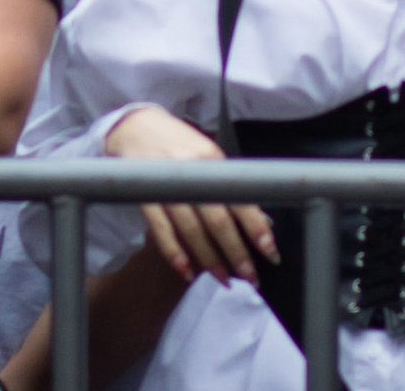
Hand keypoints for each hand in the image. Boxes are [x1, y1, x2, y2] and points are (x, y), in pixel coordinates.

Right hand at [105, 105, 276, 283]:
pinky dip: (174, 253)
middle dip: (236, 252)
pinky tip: (186, 271)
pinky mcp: (146, 195)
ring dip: (209, 259)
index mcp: (211, 159)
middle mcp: (191, 172)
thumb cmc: (177, 142)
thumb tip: (255, 218)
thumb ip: (224, 184)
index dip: (256, 227)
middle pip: (218, 220)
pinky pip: (162, 231)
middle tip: (251, 277)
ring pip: (192, 230)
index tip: (271, 252)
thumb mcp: (206, 154)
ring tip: (224, 280)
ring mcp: (167, 184)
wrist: (134, 125)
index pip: (239, 197)